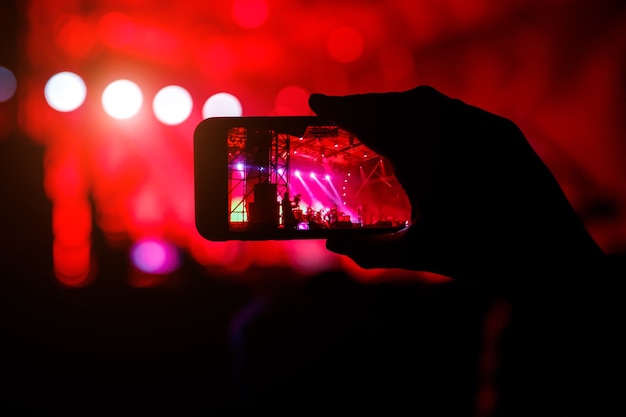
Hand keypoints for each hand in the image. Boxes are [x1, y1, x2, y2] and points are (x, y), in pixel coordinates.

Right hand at [309, 86, 602, 289]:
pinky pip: (458, 111)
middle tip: (342, 115)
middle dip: (365, 106)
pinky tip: (424, 131)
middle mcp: (452, 132)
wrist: (550, 259)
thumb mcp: (415, 255)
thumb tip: (329, 245)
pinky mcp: (504, 131)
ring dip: (397, 107)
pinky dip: (431, 114)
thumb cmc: (478, 258)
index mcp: (423, 158)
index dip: (340, 109)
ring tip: (379, 123)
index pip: (371, 121)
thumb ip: (366, 250)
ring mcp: (481, 127)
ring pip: (428, 103)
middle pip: (396, 104)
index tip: (315, 102)